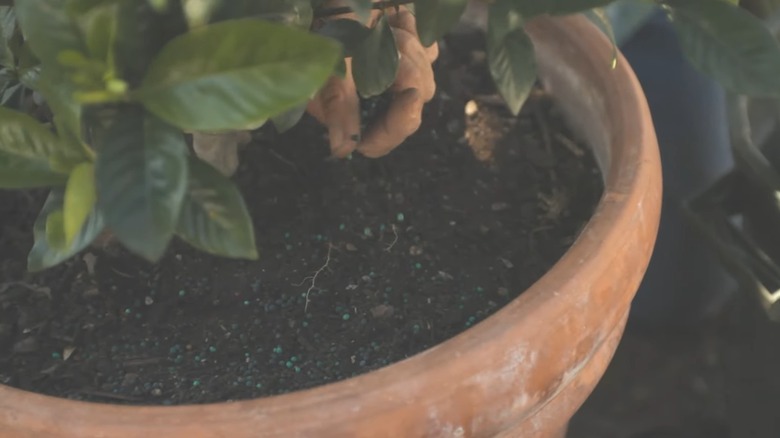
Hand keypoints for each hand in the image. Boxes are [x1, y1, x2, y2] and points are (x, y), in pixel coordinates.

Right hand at [306, 3, 438, 157]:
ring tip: (385, 25)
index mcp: (348, 111)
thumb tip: (342, 149)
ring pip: (426, 81)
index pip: (377, 141)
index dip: (397, 124)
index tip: (409, 95)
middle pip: (409, 110)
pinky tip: (394, 19)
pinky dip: (416, 33)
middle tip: (392, 43)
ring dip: (409, 48)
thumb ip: (338, 106)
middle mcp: (371, 100)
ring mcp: (394, 77)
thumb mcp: (330, 63)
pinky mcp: (411, 52)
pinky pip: (430, 52)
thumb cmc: (328, 24)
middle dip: (406, 74)